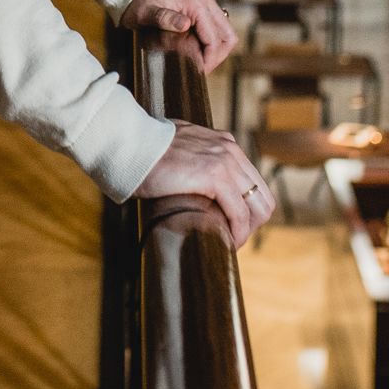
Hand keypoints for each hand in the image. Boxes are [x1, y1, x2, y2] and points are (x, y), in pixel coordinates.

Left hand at [123, 0, 237, 72]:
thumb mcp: (146, 12)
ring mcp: (205, 2)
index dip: (209, 58)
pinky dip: (213, 40)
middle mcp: (206, 0)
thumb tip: (185, 24)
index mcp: (197, 3)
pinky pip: (217, 26)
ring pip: (225, 32)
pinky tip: (198, 48)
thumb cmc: (138, 0)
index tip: (198, 70)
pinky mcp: (202, 5)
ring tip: (200, 60)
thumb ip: (164, 18)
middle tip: (202, 67)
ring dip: (217, 48)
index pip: (215, 39)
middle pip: (228, 35)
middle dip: (217, 55)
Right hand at [133, 120, 273, 246]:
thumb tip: (186, 185)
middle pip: (262, 197)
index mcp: (223, 144)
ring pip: (256, 207)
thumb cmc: (141, 153)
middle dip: (251, 223)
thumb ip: (190, 163)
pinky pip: (239, 213)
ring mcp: (224, 161)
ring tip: (228, 244)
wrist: (126, 145)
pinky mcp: (214, 176)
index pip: (253, 183)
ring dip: (245, 231)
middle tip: (230, 239)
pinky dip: (237, 232)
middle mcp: (229, 150)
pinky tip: (225, 241)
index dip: (246, 210)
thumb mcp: (176, 153)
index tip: (229, 226)